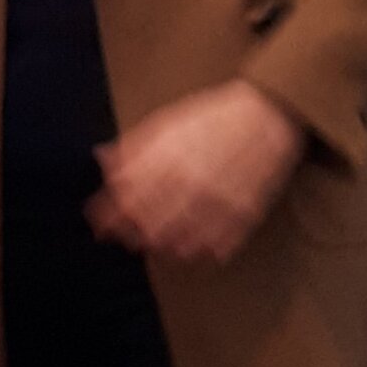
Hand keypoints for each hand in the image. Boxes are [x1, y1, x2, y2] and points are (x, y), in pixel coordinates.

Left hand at [86, 80, 307, 262]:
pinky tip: (189, 247)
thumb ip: (133, 147)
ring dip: (162, 246)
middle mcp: (189, 186)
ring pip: (179, 243)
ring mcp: (218, 204)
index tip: (100, 224)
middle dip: (131, 235)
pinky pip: (215, 247)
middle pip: (148, 227)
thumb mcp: (165, 124)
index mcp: (166, 162)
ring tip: (156, 242)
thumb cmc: (211, 118)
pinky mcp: (243, 216)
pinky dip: (197, 251)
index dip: (108, 217)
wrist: (266, 114)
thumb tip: (102, 160)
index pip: (126, 201)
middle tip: (127, 236)